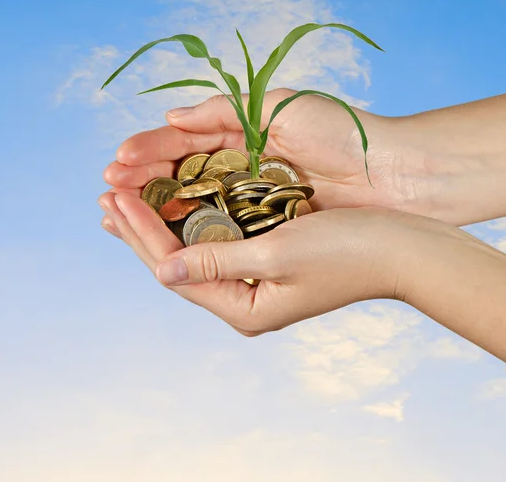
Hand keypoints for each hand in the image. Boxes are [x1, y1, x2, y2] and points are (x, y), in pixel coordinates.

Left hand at [98, 189, 420, 334]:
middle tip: (104, 197)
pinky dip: (190, 220)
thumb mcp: (277, 254)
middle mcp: (244, 301)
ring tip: (124, 202)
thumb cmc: (347, 249)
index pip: (175, 268)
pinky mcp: (266, 262)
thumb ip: (217, 262)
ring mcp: (255, 282)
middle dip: (139, 229)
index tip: (112, 198)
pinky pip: (215, 241)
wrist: (401, 248)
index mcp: (244, 308)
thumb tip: (160, 270)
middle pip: (176, 263)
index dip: (141, 232)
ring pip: (192, 250)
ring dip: (159, 223)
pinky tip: (173, 204)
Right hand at [103, 88, 430, 217]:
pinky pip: (221, 227)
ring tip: (120, 212)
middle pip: (181, 175)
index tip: (116, 165)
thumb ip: (223, 113)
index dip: (148, 152)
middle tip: (107, 192)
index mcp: (242, 132)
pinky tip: (162, 231)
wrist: (395, 174)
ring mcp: (253, 197)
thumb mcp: (280, 107)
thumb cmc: (342, 132)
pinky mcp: (267, 225)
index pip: (183, 143)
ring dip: (158, 207)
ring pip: (195, 203)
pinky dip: (191, 228)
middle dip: (143, 182)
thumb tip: (172, 118)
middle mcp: (242, 166)